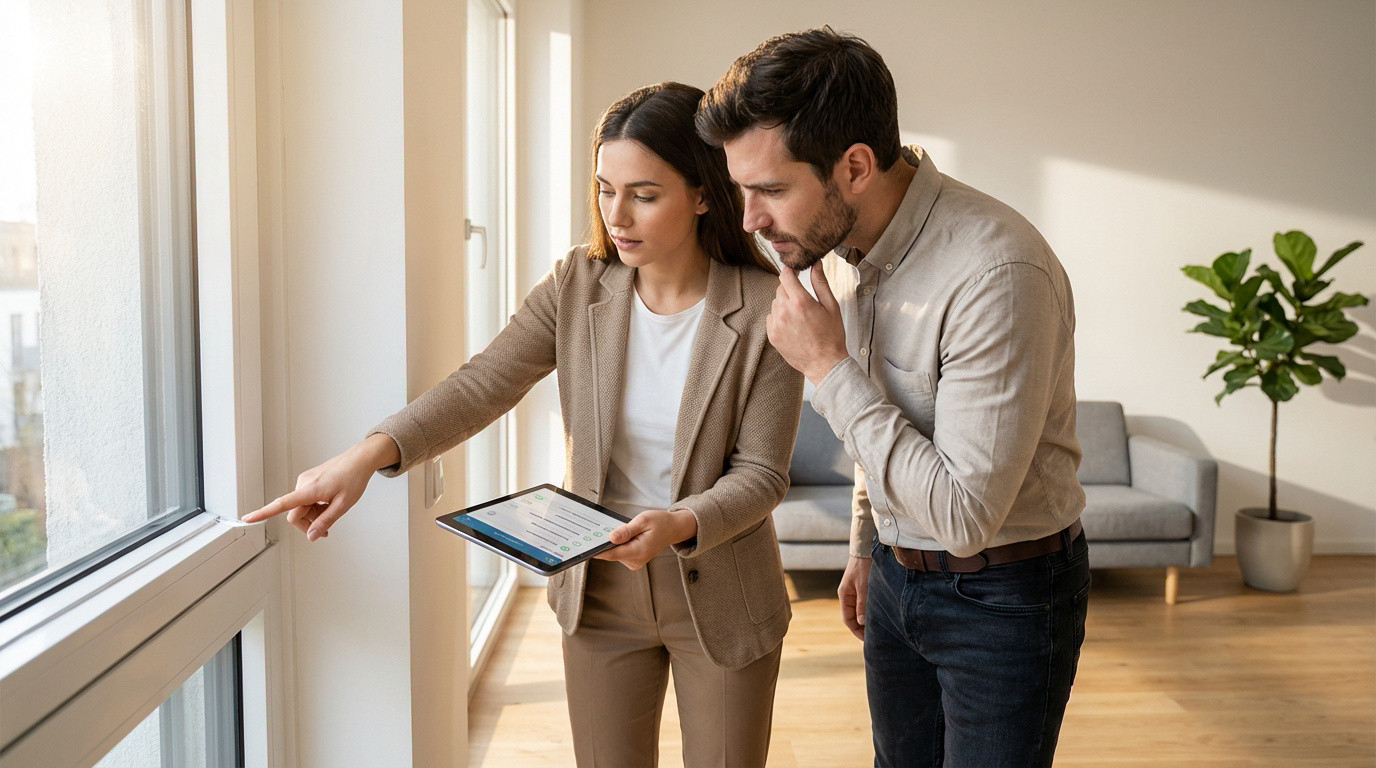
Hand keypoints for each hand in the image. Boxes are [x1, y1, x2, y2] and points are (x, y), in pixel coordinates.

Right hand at [241, 433, 400, 540]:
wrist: (359, 460)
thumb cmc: (353, 478)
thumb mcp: (343, 505)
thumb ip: (325, 522)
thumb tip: (310, 536)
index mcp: (310, 489)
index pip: (281, 504)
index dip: (263, 513)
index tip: (247, 519)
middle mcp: (303, 483)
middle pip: (294, 514)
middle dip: (308, 523)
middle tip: (326, 528)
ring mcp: (304, 481)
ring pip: (300, 508)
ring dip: (313, 515)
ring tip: (331, 509)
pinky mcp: (307, 480)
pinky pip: (305, 500)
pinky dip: (314, 506)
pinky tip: (328, 502)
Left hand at [594, 508, 697, 569]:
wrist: (672, 528)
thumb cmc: (660, 523)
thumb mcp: (643, 520)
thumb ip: (626, 531)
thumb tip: (611, 538)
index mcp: (639, 551)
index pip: (612, 554)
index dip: (598, 550)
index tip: (586, 545)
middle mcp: (636, 560)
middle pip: (612, 553)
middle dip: (608, 542)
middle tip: (607, 528)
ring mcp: (635, 562)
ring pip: (615, 553)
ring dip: (615, 542)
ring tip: (625, 530)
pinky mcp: (634, 561)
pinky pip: (620, 553)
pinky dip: (619, 545)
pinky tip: (626, 536)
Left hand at [766, 266, 848, 383]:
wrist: (825, 363)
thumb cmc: (831, 335)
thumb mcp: (831, 306)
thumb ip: (820, 282)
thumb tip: (815, 264)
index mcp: (801, 302)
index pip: (786, 275)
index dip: (791, 271)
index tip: (796, 272)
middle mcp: (785, 311)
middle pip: (780, 288)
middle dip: (791, 289)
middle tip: (804, 300)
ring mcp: (776, 324)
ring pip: (776, 303)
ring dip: (785, 304)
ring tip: (801, 316)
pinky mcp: (772, 335)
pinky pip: (772, 317)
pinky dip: (780, 317)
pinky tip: (794, 325)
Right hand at [838, 555, 871, 640]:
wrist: (865, 548)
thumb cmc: (864, 566)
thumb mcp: (864, 586)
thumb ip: (862, 604)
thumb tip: (862, 622)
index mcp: (845, 596)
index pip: (847, 619)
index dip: (856, 631)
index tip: (867, 639)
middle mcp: (848, 595)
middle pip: (852, 617)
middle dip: (861, 628)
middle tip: (874, 637)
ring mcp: (854, 592)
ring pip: (858, 611)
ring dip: (866, 620)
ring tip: (877, 629)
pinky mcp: (862, 588)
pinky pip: (864, 604)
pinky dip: (869, 612)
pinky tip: (878, 615)